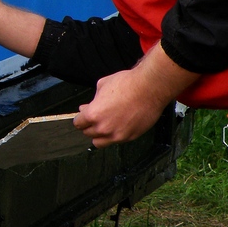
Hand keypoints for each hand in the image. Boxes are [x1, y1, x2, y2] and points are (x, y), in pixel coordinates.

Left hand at [74, 43, 198, 146]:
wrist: (149, 88)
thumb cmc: (127, 84)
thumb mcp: (102, 85)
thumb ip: (93, 100)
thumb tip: (86, 107)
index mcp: (93, 114)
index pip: (78, 124)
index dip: (80, 118)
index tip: (82, 116)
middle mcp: (104, 128)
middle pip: (88, 134)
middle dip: (89, 125)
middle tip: (94, 118)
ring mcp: (117, 135)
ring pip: (100, 142)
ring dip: (99, 135)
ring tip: (104, 125)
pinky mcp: (130, 137)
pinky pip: (116, 141)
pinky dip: (114, 135)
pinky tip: (118, 124)